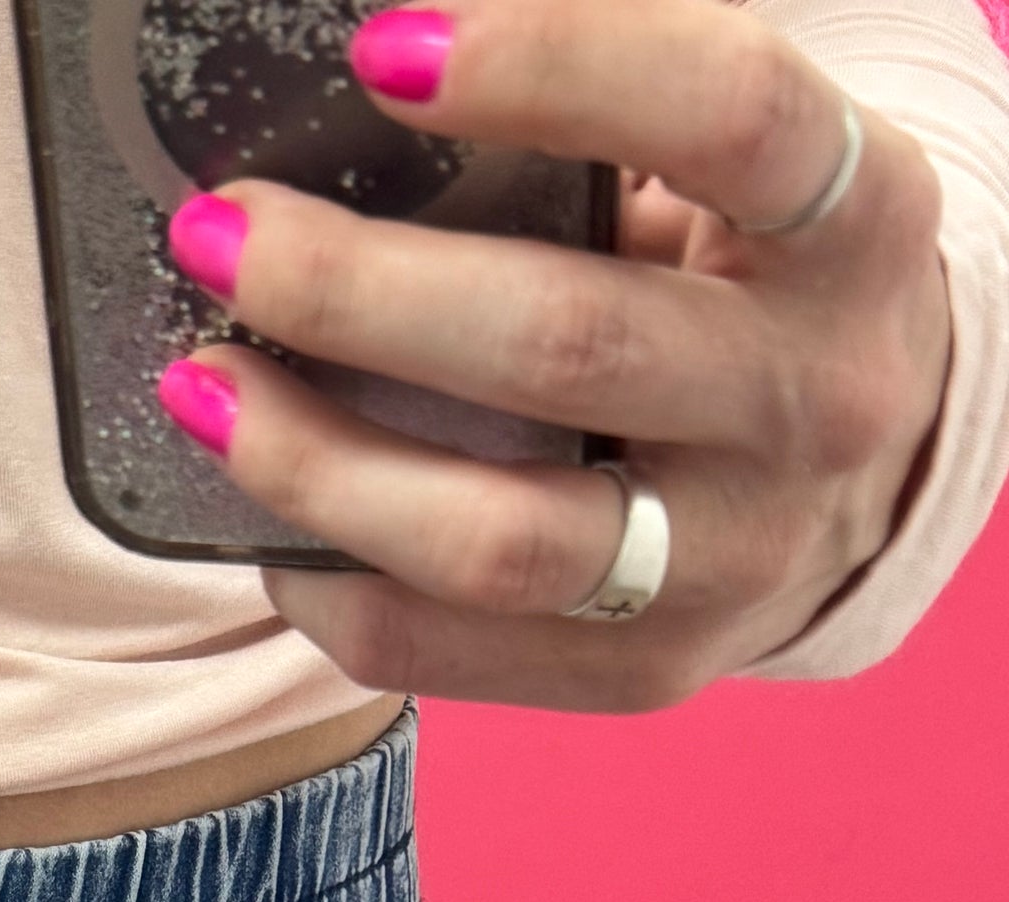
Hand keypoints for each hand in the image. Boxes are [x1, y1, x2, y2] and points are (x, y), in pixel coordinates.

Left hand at [156, 0, 952, 704]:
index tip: (384, 51)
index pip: (727, 112)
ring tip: (202, 386)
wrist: (865, 478)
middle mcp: (814, 399)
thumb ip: (599, 120)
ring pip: (497, 538)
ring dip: (316, 463)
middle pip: (566, 345)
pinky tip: (261, 514)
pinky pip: (445, 648)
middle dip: (358, 288)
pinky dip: (327, 581)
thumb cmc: (748, 277)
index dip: (553, 67)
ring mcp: (735, 559)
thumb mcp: (732, 175)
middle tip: (222, 233)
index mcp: (857, 222)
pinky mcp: (652, 674)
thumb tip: (382, 65)